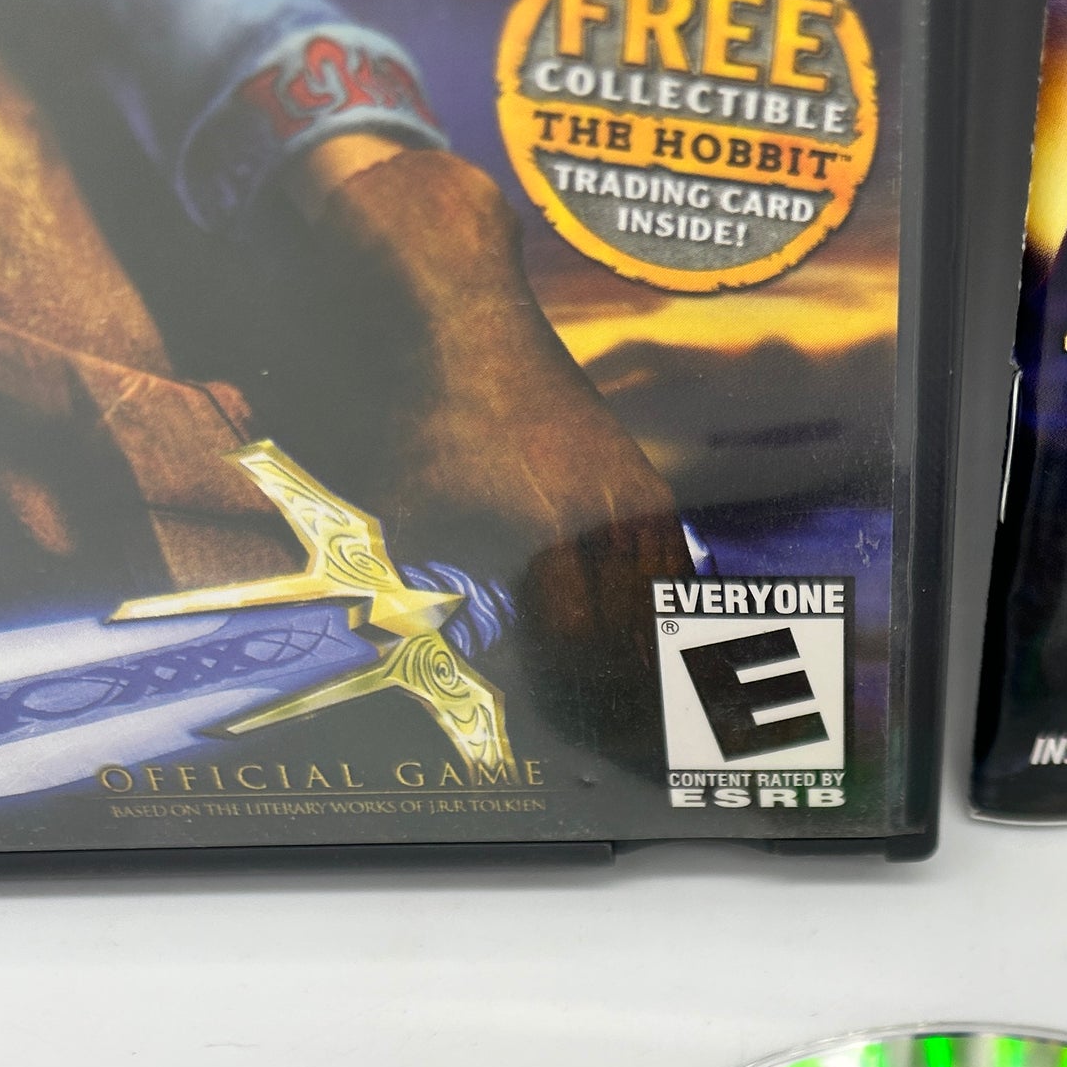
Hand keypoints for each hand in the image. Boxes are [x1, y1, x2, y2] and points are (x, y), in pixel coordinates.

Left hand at [303, 148, 692, 762]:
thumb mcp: (396, 514)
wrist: (462, 316)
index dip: (572, 705)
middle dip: (623, 701)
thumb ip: (406, 593)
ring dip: (651, 664)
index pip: (576, 653)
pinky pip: (670, 571)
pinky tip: (656, 649)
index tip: (566, 742)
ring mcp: (631, 501)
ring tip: (644, 716)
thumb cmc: (420, 418)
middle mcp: (602, 522)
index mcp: (545, 538)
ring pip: (660, 610)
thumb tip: (400, 667)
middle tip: (616, 751)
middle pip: (631, 643)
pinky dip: (663, 616)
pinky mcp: (644, 486)